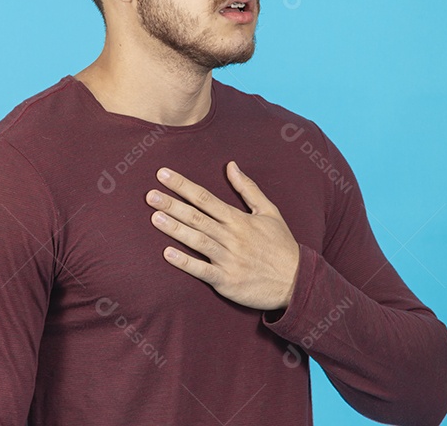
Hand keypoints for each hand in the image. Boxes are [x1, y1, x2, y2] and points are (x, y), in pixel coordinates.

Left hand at [145, 161, 300, 310]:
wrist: (297, 281)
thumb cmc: (281, 245)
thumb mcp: (270, 212)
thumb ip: (248, 189)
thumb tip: (231, 165)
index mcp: (239, 220)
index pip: (205, 198)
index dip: (183, 186)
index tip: (163, 175)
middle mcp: (232, 237)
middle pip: (197, 217)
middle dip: (172, 204)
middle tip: (150, 194)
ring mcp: (229, 259)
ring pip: (197, 240)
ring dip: (175, 228)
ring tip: (154, 217)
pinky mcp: (227, 280)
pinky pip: (202, 270)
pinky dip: (185, 262)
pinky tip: (167, 254)